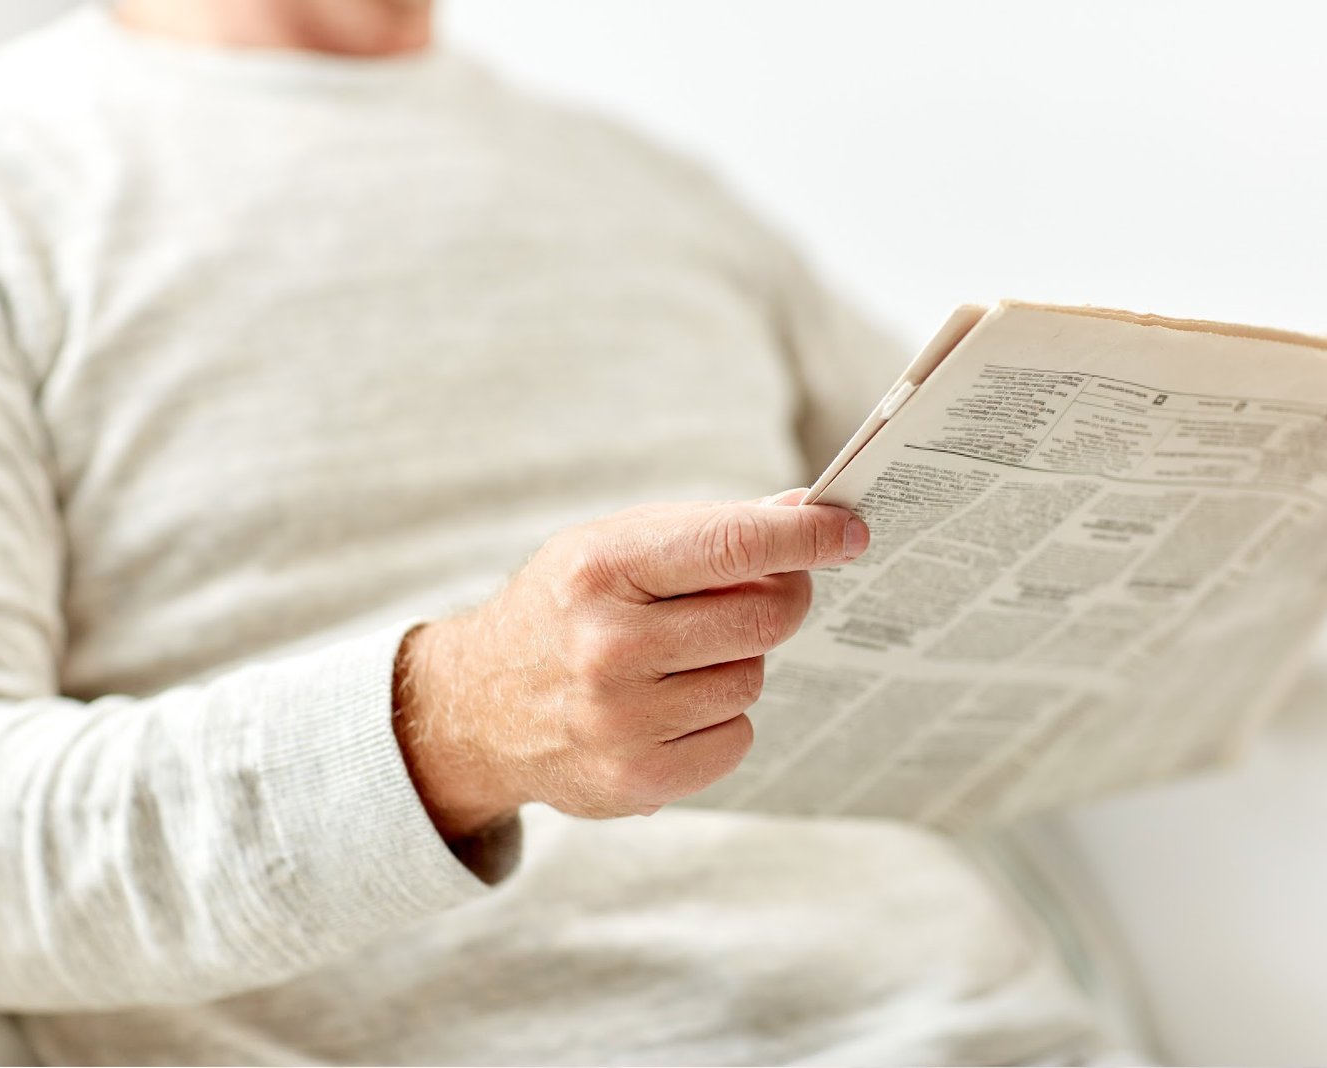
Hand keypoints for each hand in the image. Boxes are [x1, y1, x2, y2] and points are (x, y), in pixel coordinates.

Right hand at [392, 492, 868, 834]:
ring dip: (738, 662)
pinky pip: (736, 738)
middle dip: (781, 598)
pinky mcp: (635, 780)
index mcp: (600, 571)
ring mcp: (620, 722)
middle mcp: (607, 647)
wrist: (477, 706)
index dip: (805, 537)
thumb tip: (807, 511)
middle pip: (763, 619)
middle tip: (769, 591)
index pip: (733, 546)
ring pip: (751, 679)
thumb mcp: (614, 547)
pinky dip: (720, 718)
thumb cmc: (564, 609)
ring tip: (682, 656)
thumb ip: (711, 530)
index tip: (849, 530)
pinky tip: (671, 706)